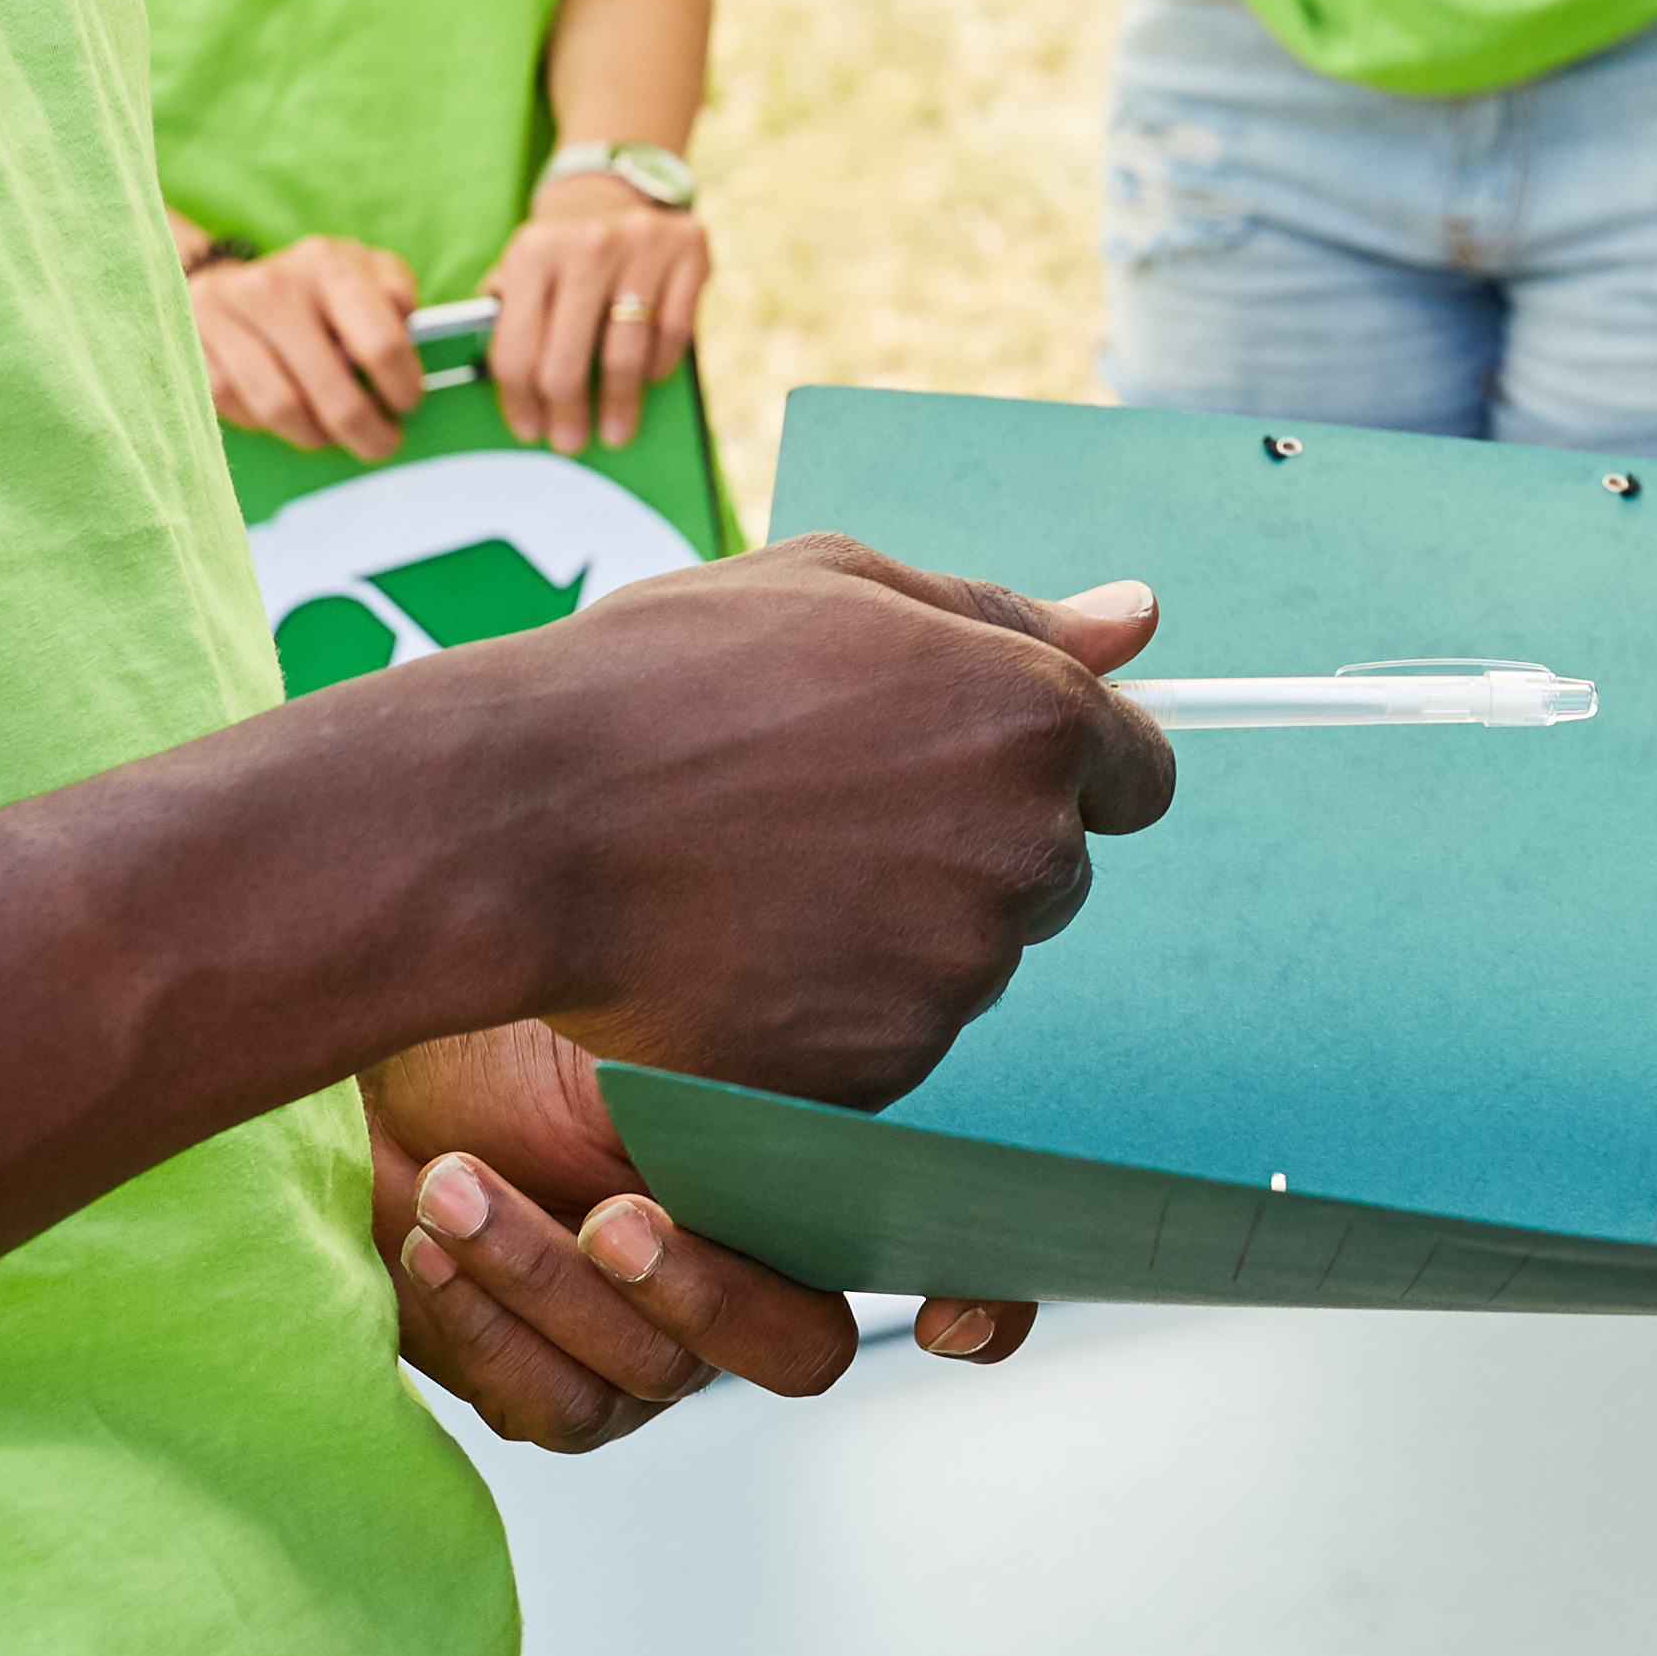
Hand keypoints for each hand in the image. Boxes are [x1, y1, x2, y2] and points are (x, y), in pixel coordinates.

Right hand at [191, 235, 425, 461]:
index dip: (401, 386)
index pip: (379, 342)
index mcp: (328, 264)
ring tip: (332, 437)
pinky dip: (264, 424)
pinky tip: (284, 418)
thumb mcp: (365, 271)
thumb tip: (412, 333)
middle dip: (364, 429)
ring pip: (280, 406)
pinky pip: (235, 406)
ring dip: (314, 435)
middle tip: (381, 444)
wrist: (228, 281)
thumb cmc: (315, 288)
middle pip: (331, 388)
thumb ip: (396, 294)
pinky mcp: (190, 343)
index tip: (408, 406)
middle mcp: (273, 285)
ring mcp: (225, 315)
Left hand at [358, 1021, 1042, 1448]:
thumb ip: (751, 1000)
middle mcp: (757, 1265)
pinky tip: (434, 1235)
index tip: (941, 1313)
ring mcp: (660, 1335)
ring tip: (459, 1182)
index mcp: (808, 1166)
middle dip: (705, 1290)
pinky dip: (490, 1325)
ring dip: (547, 1280)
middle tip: (615, 1214)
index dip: (984, 1295)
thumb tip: (842, 969)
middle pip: (800, 1349)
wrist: (378, 1037)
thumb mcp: (633, 956)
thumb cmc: (522, 988)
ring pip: (660, 1375)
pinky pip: (556, 1407)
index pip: (953, 1249)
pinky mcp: (556, 1380)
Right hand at [388, 541, 1179, 1110]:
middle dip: (970, 841)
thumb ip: (1006, 615)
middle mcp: (1023, 852)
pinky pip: (894, 1035)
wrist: (518, 826)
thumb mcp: (840, 585)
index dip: (1054, 764)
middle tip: (822, 803)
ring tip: (759, 866)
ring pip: (970, 954)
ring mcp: (956, 973)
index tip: (966, 763)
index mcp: (1034, 718)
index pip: (1139, 771)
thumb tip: (1139, 617)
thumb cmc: (665, 679)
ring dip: (899, 924)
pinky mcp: (883, 1070)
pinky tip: (741, 947)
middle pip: (1053, 868)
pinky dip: (836, 1005)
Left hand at [483, 180, 703, 455]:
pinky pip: (673, 333)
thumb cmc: (556, 253)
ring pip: (626, 354)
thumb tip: (500, 391)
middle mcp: (586, 244)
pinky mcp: (689, 250)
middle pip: (568, 358)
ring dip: (619, 404)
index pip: (517, 347)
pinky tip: (646, 380)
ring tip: (614, 431)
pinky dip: (658, 367)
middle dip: (567, 413)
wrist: (609, 192)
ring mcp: (642, 245)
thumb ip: (504, 319)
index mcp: (531, 251)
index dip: (519, 400)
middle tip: (569, 442)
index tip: (529, 430)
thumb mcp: (519, 270)